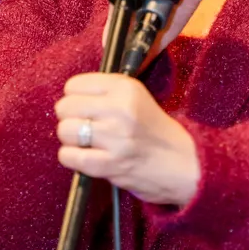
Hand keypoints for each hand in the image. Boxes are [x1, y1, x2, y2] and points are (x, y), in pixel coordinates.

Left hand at [56, 73, 199, 206]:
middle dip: (70, 118)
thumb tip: (68, 95)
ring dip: (70, 140)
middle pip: (64, 107)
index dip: (75, 98)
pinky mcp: (110, 164)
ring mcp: (115, 137)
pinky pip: (68, 156)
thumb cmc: (154, 131)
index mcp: (125, 88)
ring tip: (87, 143)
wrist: (184, 164)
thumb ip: (105, 92)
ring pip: (64, 131)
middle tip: (85, 127)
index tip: (87, 108)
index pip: (74, 85)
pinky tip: (86, 157)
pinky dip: (71, 158)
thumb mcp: (136, 98)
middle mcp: (119, 109)